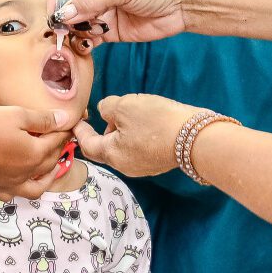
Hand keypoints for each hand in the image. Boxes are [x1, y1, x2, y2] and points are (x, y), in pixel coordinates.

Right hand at [0, 105, 72, 199]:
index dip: (65, 129)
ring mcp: (12, 185)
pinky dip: (26, 187)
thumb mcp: (15, 115)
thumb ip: (42, 119)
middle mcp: (28, 173)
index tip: (70, 122)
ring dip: (50, 174)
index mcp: (36, 153)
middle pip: (51, 160)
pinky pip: (18, 193)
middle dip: (60, 147)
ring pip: (39, 184)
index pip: (58, 139)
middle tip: (62, 137)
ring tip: (53, 165)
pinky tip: (23, 181)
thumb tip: (65, 119)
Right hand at [51, 0, 193, 43]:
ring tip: (83, 37)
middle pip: (69, 5)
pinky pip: (90, 38)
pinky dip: (85, 44)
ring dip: (75, 33)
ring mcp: (103, 11)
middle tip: (65, 31)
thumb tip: (64, 14)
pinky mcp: (110, 31)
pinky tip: (89, 46)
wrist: (184, 4)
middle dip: (65, 19)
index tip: (55, 14)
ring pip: (77, 24)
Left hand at [73, 94, 202, 176]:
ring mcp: (143, 166)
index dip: (79, 131)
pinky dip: (136, 135)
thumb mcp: (124, 106)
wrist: (195, 137)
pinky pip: (139, 148)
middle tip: (108, 114)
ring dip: (121, 132)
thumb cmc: (156, 121)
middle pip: (105, 148)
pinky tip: (147, 122)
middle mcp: (125, 165)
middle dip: (103, 131)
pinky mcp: (158, 161)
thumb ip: (107, 108)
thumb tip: (105, 112)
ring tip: (131, 114)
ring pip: (123, 148)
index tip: (75, 122)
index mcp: (111, 154)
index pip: (87, 144)